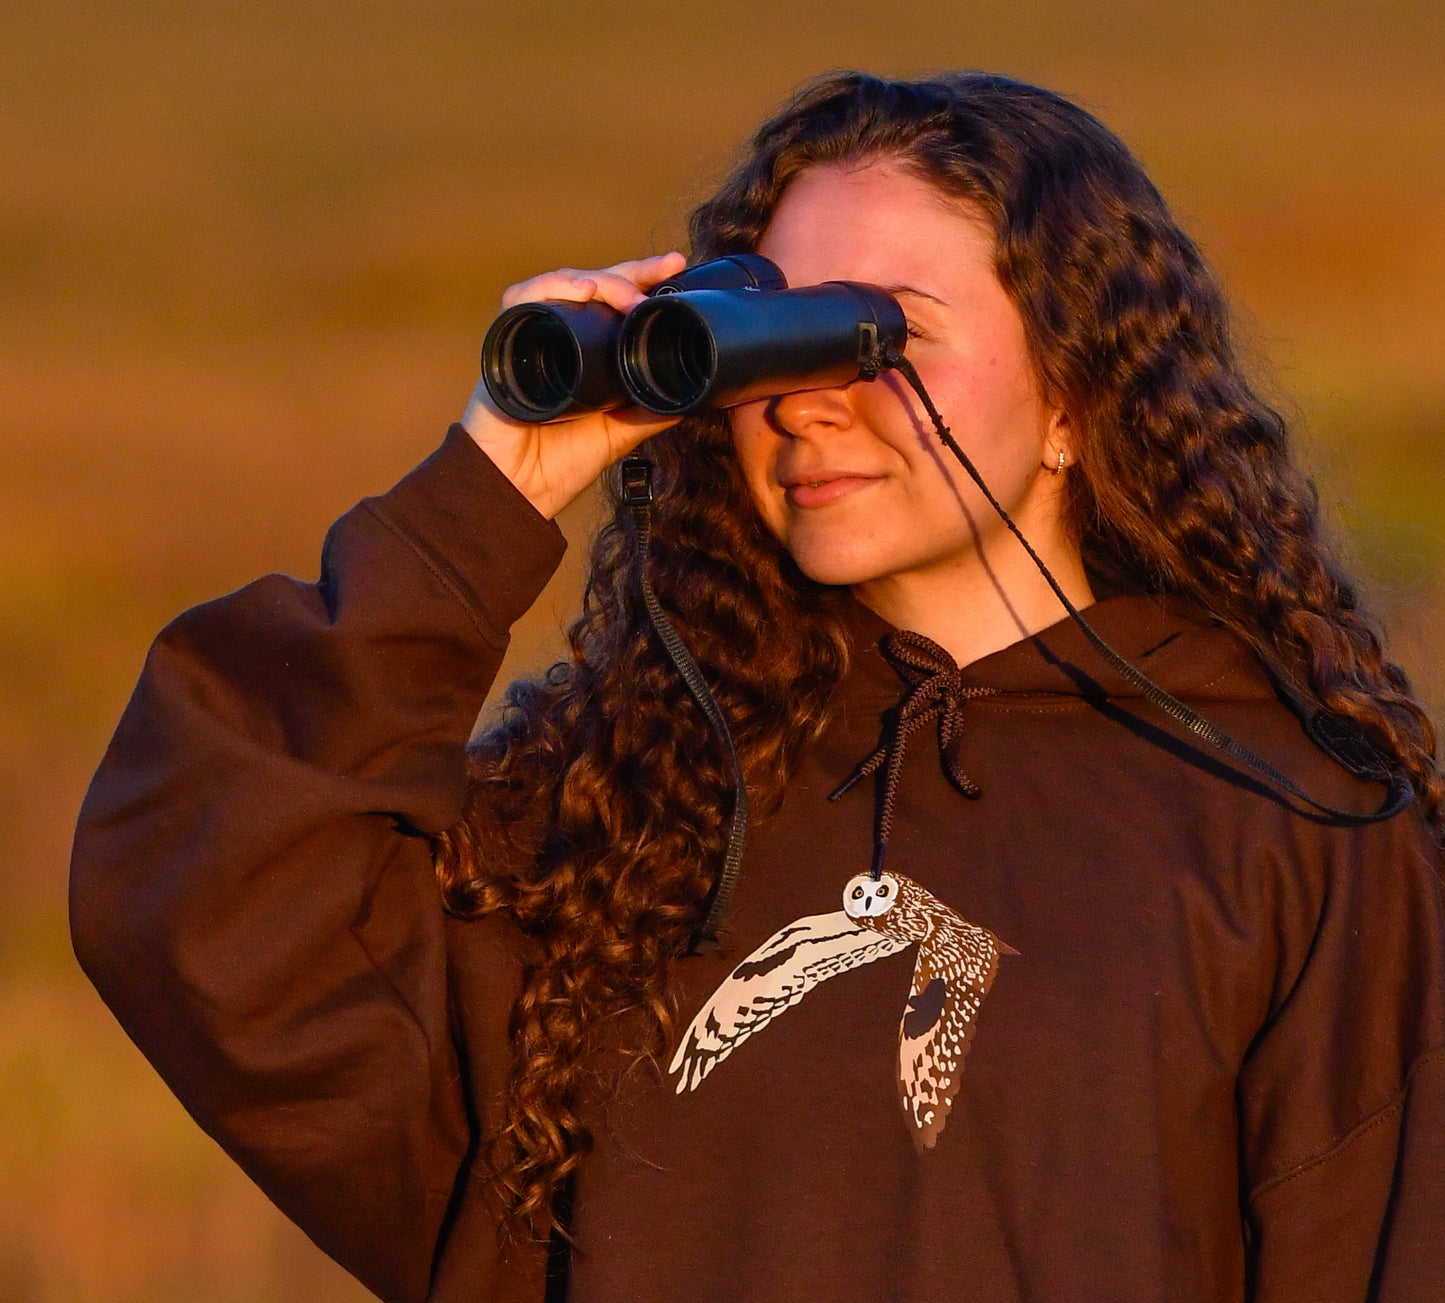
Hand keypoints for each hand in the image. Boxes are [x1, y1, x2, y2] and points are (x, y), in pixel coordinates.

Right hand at [461, 251, 688, 519]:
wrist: (518, 492)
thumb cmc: (558, 465)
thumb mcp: (620, 435)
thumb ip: (650, 412)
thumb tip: (694, 393)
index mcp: (584, 354)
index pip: (614, 305)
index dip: (642, 281)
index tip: (675, 268)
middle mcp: (557, 338)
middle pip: (591, 284)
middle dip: (630, 270)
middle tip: (664, 267)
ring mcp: (529, 339)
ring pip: (559, 284)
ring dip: (597, 279)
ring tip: (626, 293)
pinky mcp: (503, 346)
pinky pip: (518, 302)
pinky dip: (549, 288)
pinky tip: (582, 291)